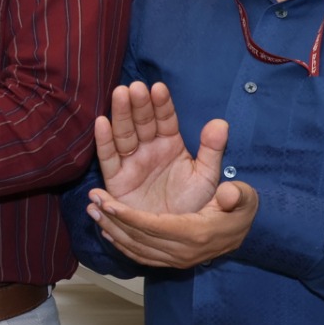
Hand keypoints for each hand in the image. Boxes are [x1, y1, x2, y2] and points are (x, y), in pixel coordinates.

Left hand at [86, 179, 258, 271]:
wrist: (246, 233)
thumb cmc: (241, 210)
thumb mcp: (245, 198)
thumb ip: (236, 194)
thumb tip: (227, 192)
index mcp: (196, 234)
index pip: (154, 226)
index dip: (128, 216)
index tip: (107, 203)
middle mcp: (183, 251)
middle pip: (139, 238)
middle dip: (112, 220)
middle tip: (92, 201)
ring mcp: (177, 259)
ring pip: (136, 249)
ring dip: (111, 230)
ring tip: (92, 212)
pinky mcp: (172, 261)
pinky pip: (141, 256)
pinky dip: (122, 245)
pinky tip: (107, 232)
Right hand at [93, 81, 228, 217]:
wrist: (180, 238)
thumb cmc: (194, 205)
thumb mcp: (207, 176)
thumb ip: (213, 150)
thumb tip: (221, 123)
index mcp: (171, 145)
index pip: (165, 120)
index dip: (162, 105)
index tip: (159, 88)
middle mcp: (149, 150)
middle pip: (141, 122)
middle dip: (138, 104)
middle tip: (135, 87)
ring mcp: (131, 163)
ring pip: (124, 135)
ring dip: (121, 115)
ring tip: (120, 94)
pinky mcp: (116, 180)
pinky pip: (108, 158)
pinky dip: (104, 141)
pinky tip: (102, 122)